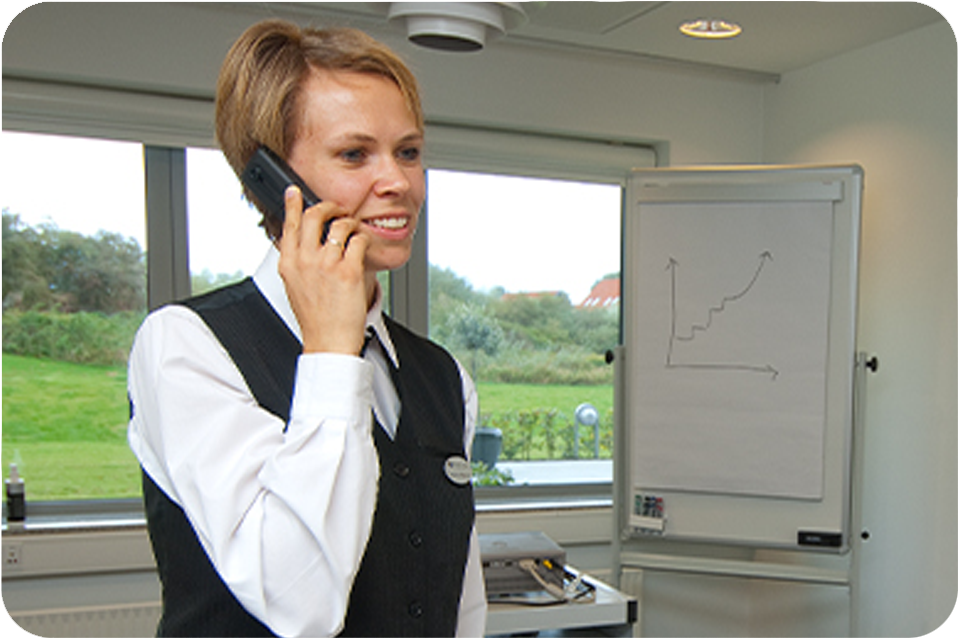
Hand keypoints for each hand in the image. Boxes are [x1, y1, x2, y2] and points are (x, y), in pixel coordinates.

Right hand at [277, 186, 371, 354]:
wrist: (329, 341)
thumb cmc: (316, 317)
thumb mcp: (295, 286)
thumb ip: (297, 263)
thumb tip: (299, 243)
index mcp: (289, 264)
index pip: (288, 225)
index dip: (291, 204)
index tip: (294, 191)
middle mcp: (305, 261)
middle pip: (313, 216)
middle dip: (328, 206)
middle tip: (337, 209)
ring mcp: (326, 264)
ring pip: (340, 224)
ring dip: (350, 223)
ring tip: (354, 231)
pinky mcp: (348, 271)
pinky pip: (359, 240)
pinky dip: (363, 239)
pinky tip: (364, 247)